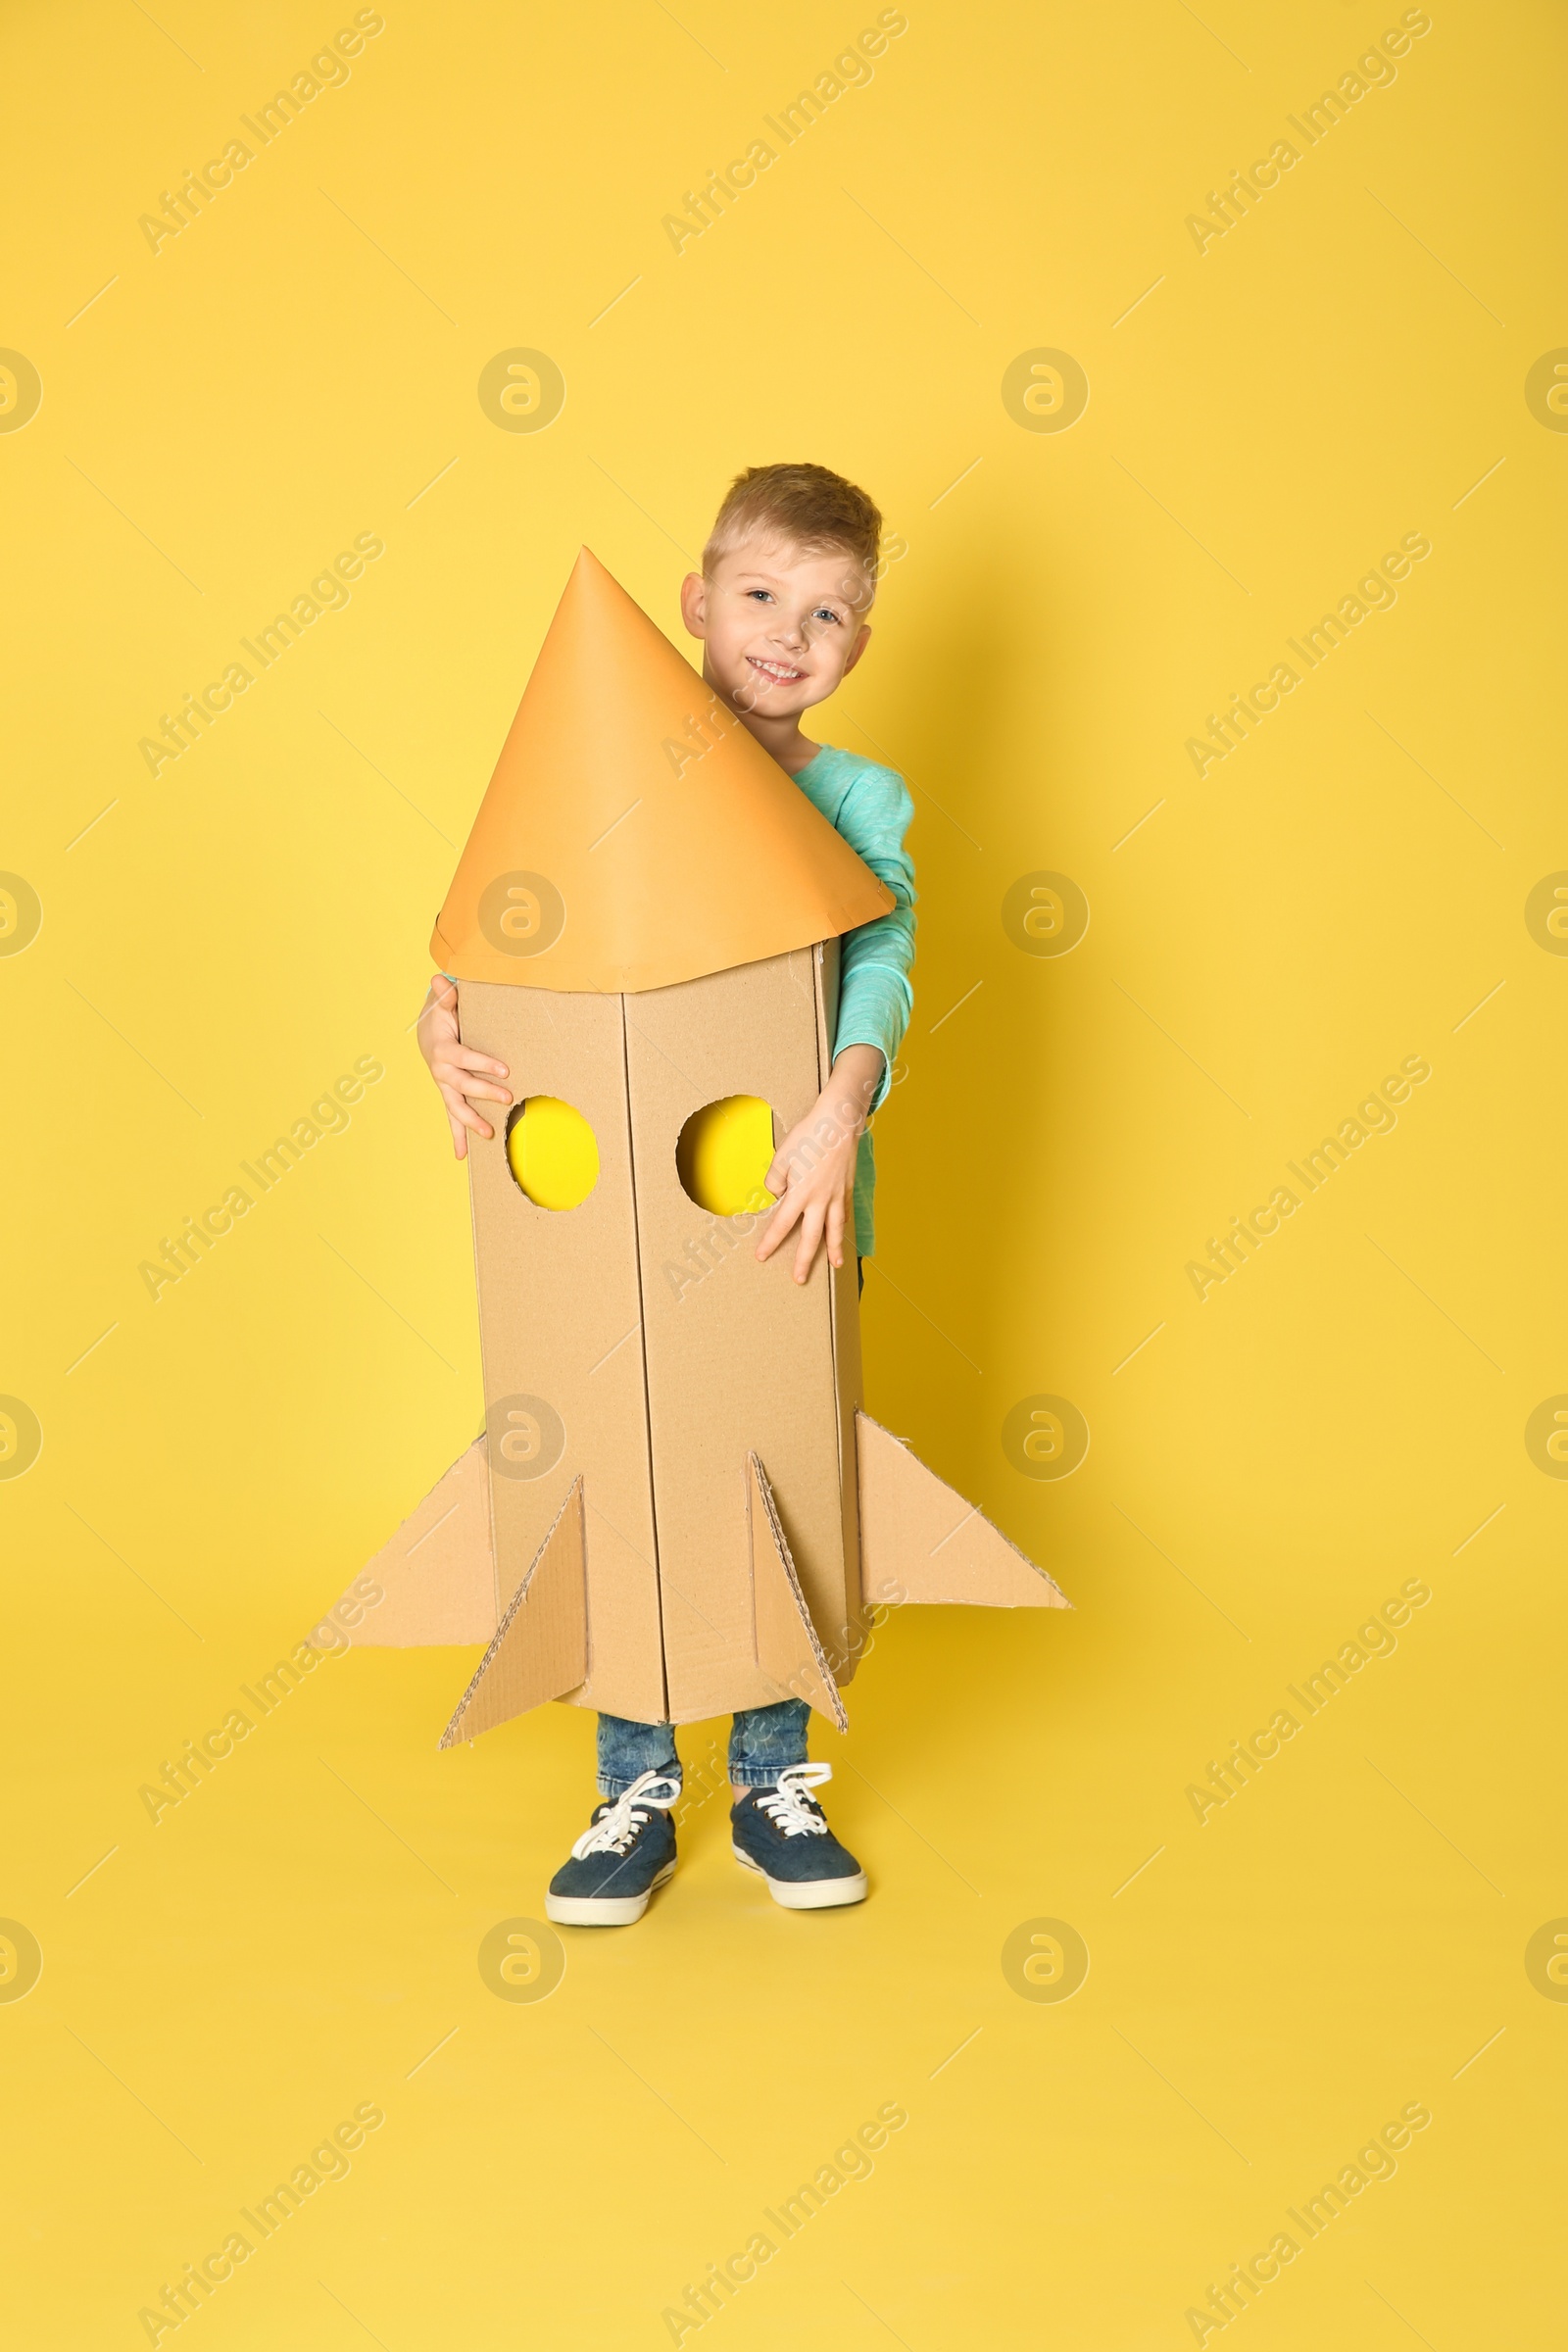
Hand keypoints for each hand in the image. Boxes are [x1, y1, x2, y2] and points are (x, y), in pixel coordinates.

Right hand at [417, 973, 510, 1158]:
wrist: (426, 1031)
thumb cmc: (440, 1016)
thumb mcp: (443, 1004)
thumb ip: (446, 996)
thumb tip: (439, 979)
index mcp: (443, 1050)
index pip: (465, 1058)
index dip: (483, 1063)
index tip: (504, 1070)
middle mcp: (441, 1071)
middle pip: (463, 1085)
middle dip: (485, 1093)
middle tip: (508, 1098)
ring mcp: (444, 1086)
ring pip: (456, 1107)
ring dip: (471, 1122)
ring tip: (488, 1134)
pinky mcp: (448, 1094)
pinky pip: (452, 1117)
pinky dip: (456, 1136)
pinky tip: (462, 1155)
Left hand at [755, 1044, 882, 1284]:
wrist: (838, 1123)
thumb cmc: (809, 1136)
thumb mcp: (782, 1156)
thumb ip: (774, 1179)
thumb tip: (776, 1195)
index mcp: (800, 1193)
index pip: (782, 1224)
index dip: (770, 1242)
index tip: (761, 1256)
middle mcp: (820, 1200)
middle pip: (811, 1237)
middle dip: (804, 1260)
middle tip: (799, 1278)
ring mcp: (836, 1196)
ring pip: (835, 1229)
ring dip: (834, 1249)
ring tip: (836, 1264)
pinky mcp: (847, 1188)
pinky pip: (844, 1213)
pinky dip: (844, 1226)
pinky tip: (843, 1233)